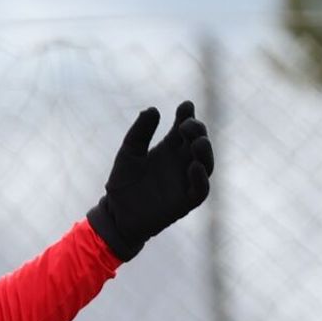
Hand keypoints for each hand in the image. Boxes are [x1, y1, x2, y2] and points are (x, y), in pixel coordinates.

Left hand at [87, 102, 214, 260]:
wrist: (116, 214)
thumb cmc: (123, 183)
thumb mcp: (128, 153)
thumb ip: (139, 132)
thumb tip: (153, 109)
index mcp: (169, 148)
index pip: (184, 127)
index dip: (187, 115)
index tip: (185, 106)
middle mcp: (181, 162)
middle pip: (199, 141)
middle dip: (197, 130)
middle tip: (185, 125)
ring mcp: (185, 181)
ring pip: (206, 163)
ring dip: (205, 151)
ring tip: (196, 142)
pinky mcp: (185, 201)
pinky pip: (201, 190)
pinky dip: (201, 178)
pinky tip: (193, 167)